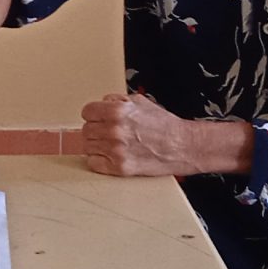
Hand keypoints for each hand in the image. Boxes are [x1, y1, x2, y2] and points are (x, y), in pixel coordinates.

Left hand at [79, 92, 252, 177]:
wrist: (181, 146)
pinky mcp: (120, 168)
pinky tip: (110, 156)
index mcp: (117, 110)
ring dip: (96, 146)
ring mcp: (116, 150)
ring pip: (87, 147)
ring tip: (110, 145)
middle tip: (107, 133)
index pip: (87, 112)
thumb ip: (117, 100)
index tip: (98, 119)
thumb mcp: (140, 102)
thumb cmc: (163, 124)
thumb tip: (102, 104)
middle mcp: (114, 130)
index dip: (93, 115)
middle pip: (86, 130)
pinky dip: (99, 161)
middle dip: (95, 131)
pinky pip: (94, 163)